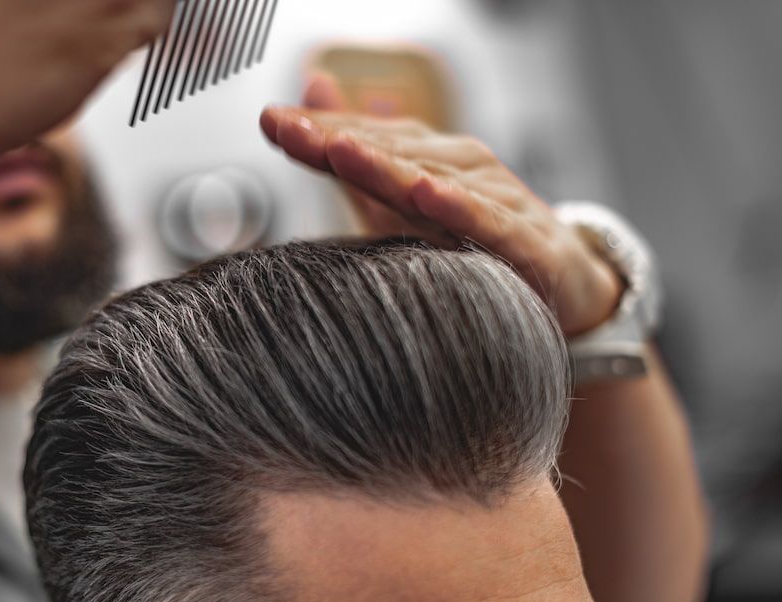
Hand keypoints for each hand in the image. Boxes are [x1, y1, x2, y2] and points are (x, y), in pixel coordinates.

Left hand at [260, 75, 623, 337]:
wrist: (562, 279)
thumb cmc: (471, 238)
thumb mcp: (401, 202)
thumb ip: (354, 155)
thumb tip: (309, 90)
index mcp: (426, 160)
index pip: (366, 140)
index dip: (319, 131)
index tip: (270, 122)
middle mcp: (459, 168)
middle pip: (391, 153)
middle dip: (337, 141)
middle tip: (289, 130)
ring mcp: (493, 199)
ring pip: (433, 178)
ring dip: (386, 166)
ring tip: (343, 152)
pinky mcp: (523, 239)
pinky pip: (487, 222)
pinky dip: (458, 207)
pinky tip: (428, 195)